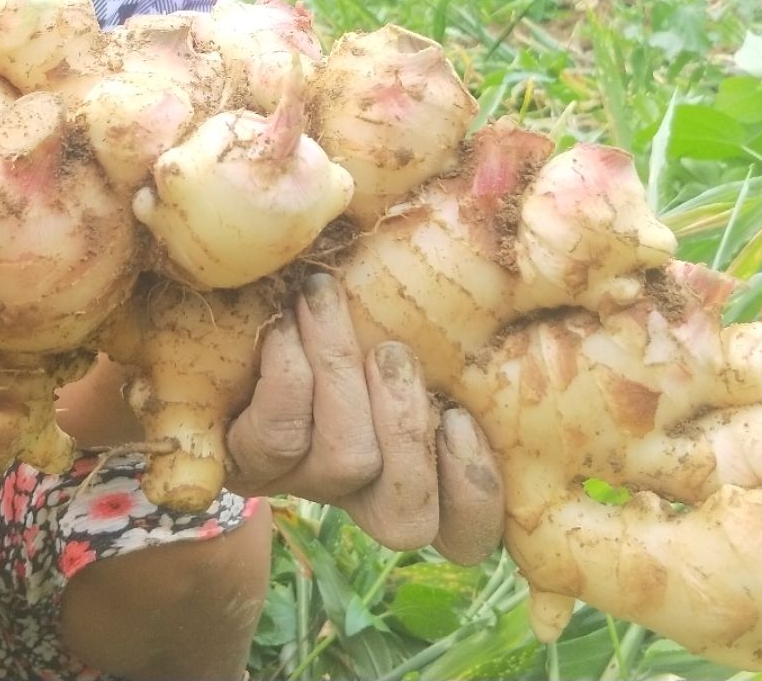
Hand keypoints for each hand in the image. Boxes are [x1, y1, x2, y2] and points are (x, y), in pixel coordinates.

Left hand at [224, 272, 504, 563]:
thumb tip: (541, 228)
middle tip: (392, 350)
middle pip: (405, 521)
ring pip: (347, 466)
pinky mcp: (241, 460)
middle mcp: (359, 489)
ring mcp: (298, 481)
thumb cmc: (341, 297)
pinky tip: (283, 326)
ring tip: (322, 301)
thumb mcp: (407, 305)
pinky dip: (289, 374)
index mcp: (419, 462)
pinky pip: (276, 438)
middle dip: (407, 429)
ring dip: (341, 372)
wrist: (220, 311)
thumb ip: (462, 306)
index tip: (460, 415)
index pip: (465, 534)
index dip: (474, 494)